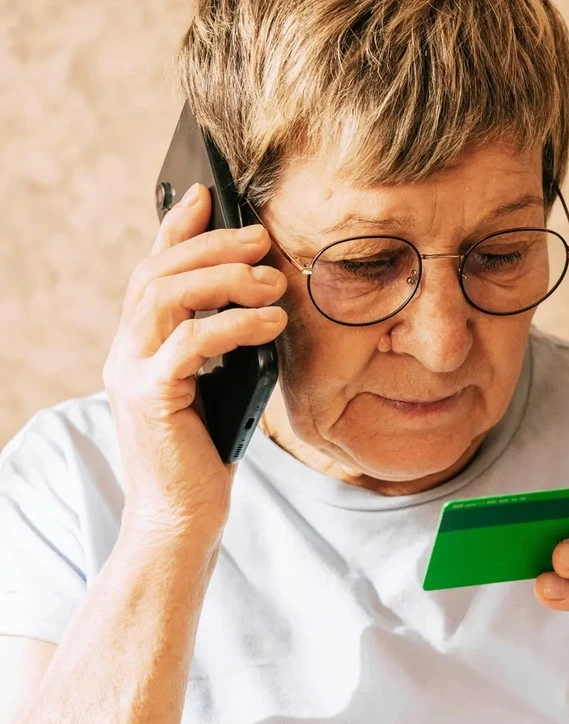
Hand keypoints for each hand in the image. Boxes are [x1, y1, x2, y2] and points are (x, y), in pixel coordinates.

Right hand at [103, 183, 286, 546]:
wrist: (183, 515)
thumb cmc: (207, 450)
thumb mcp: (220, 382)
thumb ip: (223, 341)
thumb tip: (262, 294)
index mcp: (140, 344)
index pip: (153, 270)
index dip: (176, 227)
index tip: (207, 193)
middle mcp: (126, 352)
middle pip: (157, 273)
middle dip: (211, 246)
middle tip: (260, 236)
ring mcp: (132, 373)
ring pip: (165, 298)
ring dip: (223, 278)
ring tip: (272, 279)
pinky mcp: (150, 397)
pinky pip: (188, 343)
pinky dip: (232, 324)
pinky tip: (269, 320)